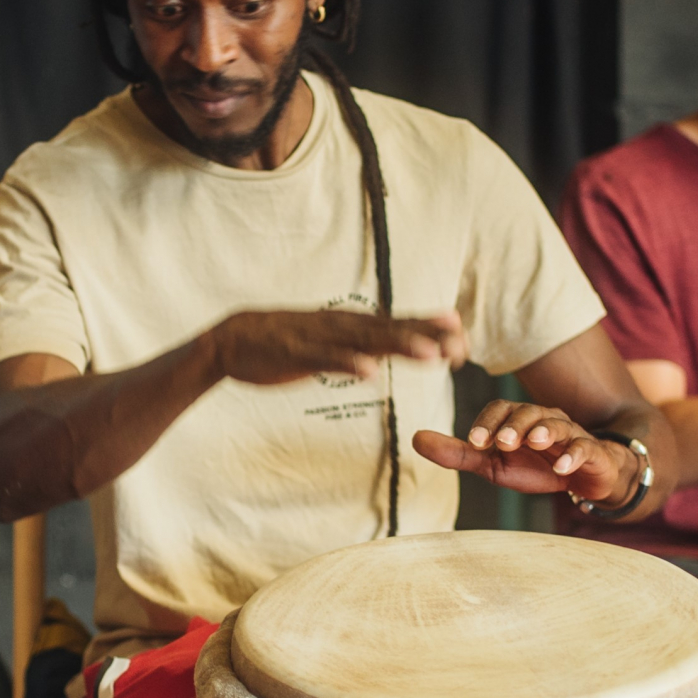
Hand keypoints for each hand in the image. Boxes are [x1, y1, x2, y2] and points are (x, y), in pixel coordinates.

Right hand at [210, 309, 468, 386]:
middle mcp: (342, 326)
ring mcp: (321, 339)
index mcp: (350, 325)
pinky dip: (349, 364)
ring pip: (366, 342)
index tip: (464, 334)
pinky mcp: (299, 355)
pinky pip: (327, 361)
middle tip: (461, 344)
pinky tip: (370, 373)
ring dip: (400, 346)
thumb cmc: (287, 343)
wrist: (233, 339)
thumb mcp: (332, 340)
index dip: (431, 328)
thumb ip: (364, 343)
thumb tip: (395, 348)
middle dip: (428, 337)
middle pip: (391, 330)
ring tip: (431, 355)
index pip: (398, 324)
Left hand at [413, 400, 632, 509]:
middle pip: (528, 412)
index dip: (487, 423)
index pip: (500, 409)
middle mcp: (544, 419)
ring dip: (545, 432)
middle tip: (501, 443)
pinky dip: (574, 456)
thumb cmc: (535, 466)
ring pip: (558, 425)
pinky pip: (585, 449)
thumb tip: (415, 438)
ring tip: (535, 442)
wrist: (583, 480)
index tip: (473, 441)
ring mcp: (570, 434)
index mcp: (518, 419)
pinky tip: (562, 467)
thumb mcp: (493, 463)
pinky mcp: (591, 453)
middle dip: (513, 426)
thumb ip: (459, 452)